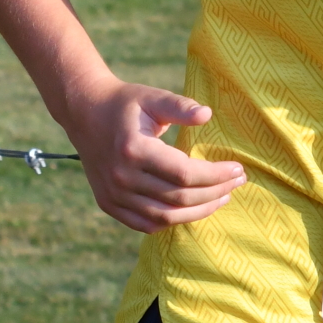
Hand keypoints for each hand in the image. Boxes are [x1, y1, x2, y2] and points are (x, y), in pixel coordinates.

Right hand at [68, 81, 244, 233]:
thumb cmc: (125, 103)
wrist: (84, 113)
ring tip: (222, 198)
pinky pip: (146, 224)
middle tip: (236, 183)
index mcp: (133, 149)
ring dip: (198, 212)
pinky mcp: (108, 204)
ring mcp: (113, 194)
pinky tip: (192, 210)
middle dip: (214, 193)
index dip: (215, 175)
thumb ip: (180, 106)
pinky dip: (171, 221)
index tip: (237, 169)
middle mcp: (121, 176)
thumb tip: (207, 114)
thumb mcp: (152, 97)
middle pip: (178, 198)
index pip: (184, 173)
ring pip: (165, 216)